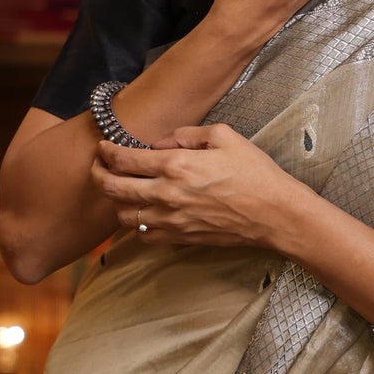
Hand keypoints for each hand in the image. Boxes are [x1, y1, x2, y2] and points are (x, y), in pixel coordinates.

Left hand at [90, 125, 298, 249]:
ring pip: (123, 216)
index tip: (103, 148)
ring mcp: (172, 220)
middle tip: (98, 167)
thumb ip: (185, 135)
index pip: (124, 160)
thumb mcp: (224, 136)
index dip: (106, 152)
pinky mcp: (180, 238)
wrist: (275, 214)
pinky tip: (143, 212)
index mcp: (177, 165)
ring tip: (121, 190)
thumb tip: (160, 143)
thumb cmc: (255, 174)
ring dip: (117, 201)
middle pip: (113, 189)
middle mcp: (168, 194)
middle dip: (98, 175)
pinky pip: (143, 236)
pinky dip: (136, 224)